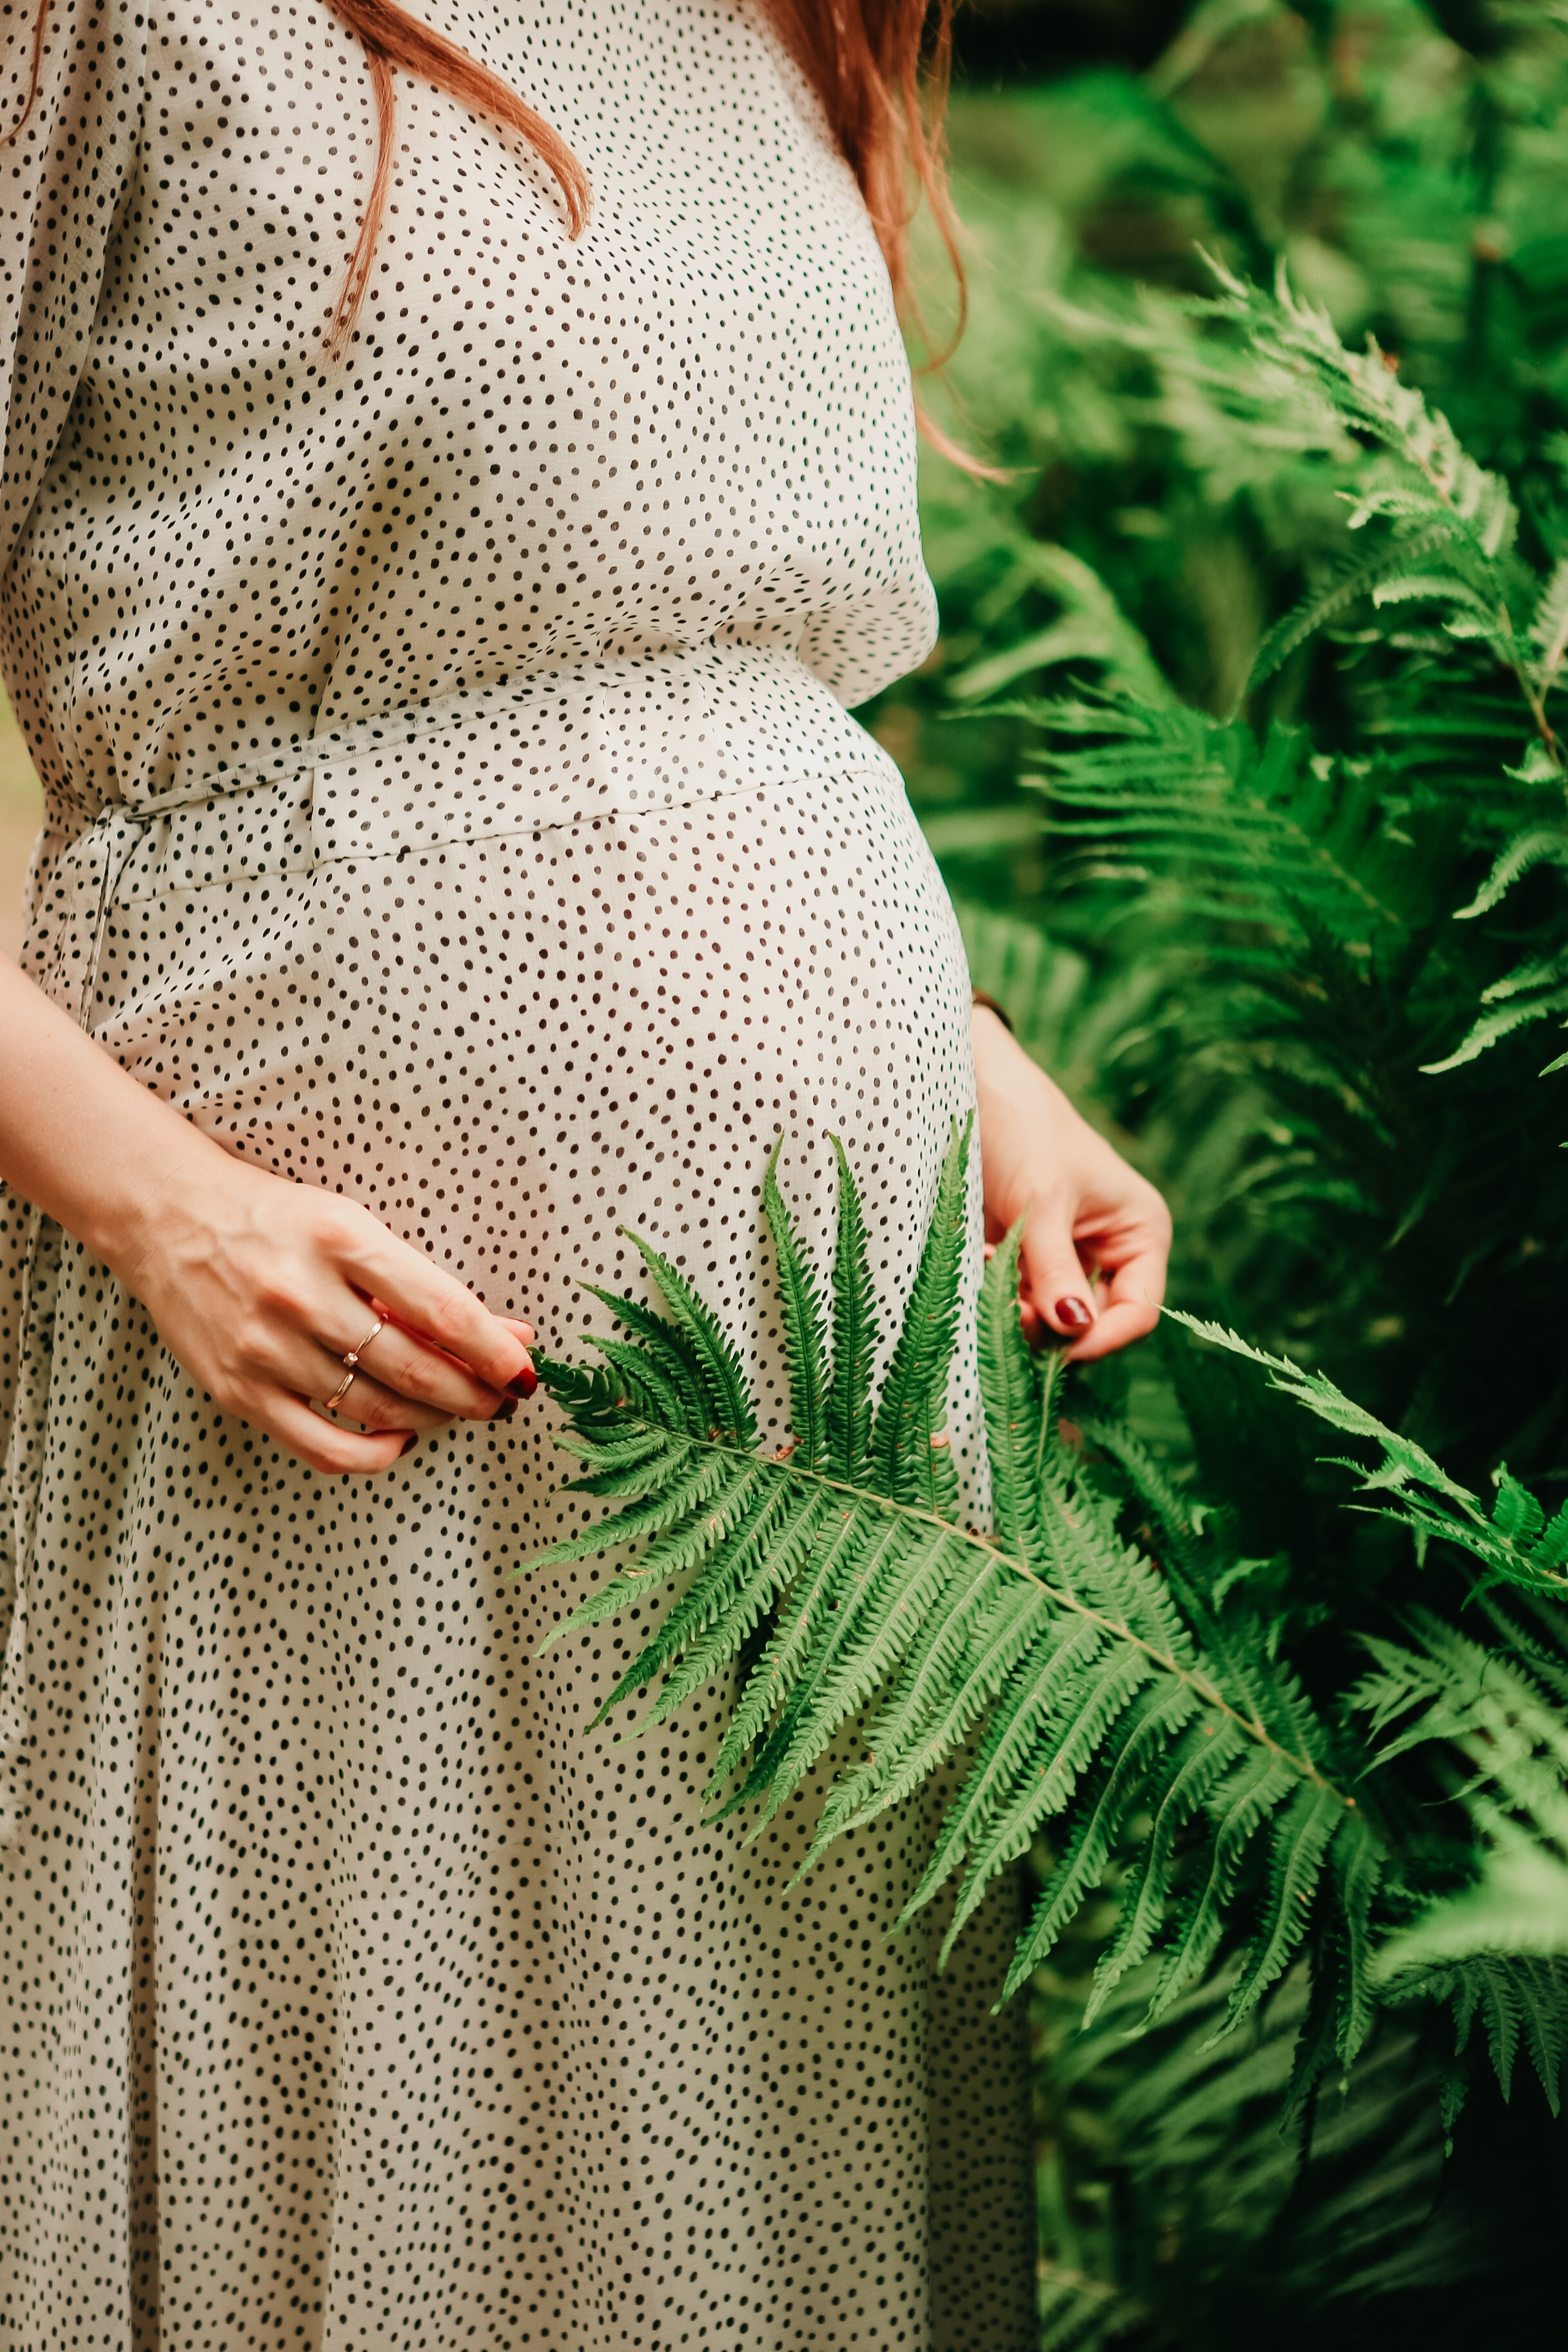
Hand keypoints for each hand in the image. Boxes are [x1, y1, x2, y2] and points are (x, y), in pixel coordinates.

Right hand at [117, 1154, 535, 1476]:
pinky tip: (399, 1440)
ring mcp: (266, 1349)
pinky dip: (374, 1454)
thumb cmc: (278, 1222)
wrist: (172, 1221)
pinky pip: (323, 1447)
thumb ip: (425, 1286)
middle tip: (502, 1398)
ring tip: (457, 1409)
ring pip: (377, 1412)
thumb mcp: (355, 1229)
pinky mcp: (238, 1391)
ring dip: (434, 1420)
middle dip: (475, 1394)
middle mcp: (301, 1295)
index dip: (493, 1351)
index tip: (525, 1370)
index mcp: (341, 1239)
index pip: (439, 1311)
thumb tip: (508, 1337)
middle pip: (415, 1371)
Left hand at [972, 1003, 1170, 1361]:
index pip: (1138, 1311)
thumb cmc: (1023, 1129)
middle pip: (1089, 1324)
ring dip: (1013, 1307)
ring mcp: (1062, 1260)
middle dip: (1048, 1324)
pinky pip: (1012, 1301)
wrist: (968, 1091)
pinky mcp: (1021, 1261)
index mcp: (1138, 1234)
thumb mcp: (1041, 1200)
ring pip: (1046, 1319)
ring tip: (987, 1265)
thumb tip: (1073, 1330)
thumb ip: (1054, 1269)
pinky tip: (976, 1259)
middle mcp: (1108, 1253)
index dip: (1101, 1337)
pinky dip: (992, 1293)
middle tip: (1004, 1304)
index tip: (1056, 1347)